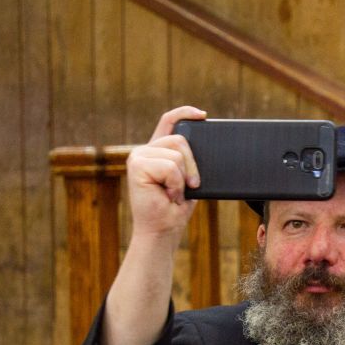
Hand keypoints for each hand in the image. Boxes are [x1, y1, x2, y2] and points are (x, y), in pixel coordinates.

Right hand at [125, 105, 205, 238]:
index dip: (185, 113)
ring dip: (183, 178)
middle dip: (193, 164)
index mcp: (157, 151)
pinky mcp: (136, 165)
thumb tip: (208, 146)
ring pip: (177, 153)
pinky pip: (170, 166)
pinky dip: (175, 184)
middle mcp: (145, 150)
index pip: (169, 121)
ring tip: (173, 194)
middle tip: (189, 187)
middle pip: (181, 139)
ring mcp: (138, 156)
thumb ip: (189, 161)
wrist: (162, 232)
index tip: (203, 115)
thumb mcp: (188, 180)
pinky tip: (167, 195)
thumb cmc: (175, 210)